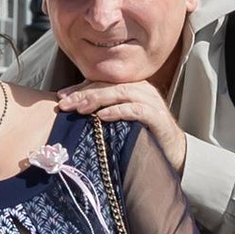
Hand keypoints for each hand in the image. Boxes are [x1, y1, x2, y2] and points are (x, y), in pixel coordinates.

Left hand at [55, 78, 186, 169]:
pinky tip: (102, 116)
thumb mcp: (119, 121)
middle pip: (108, 85)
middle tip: (65, 104)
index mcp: (130, 86)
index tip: (60, 97)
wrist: (173, 152)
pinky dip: (118, 111)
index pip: (101, 82)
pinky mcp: (157, 117)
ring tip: (80, 108)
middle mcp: (140, 89)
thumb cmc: (142, 135)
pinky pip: (136, 110)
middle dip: (83, 93)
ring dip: (98, 99)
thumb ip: (101, 112)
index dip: (79, 88)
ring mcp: (150, 101)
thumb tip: (73, 110)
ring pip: (121, 92)